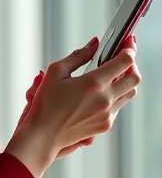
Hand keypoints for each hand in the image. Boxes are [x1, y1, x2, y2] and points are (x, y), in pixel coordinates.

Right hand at [7, 34, 140, 177]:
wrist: (43, 135)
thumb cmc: (45, 104)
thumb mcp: (56, 72)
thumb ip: (78, 55)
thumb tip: (94, 44)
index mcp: (94, 83)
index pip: (125, 60)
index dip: (129, 47)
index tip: (128, 42)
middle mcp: (105, 99)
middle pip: (135, 77)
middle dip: (132, 64)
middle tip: (123, 58)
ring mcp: (108, 114)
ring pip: (130, 93)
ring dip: (126, 80)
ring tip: (113, 75)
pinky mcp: (105, 125)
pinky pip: (119, 106)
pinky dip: (116, 95)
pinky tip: (102, 92)